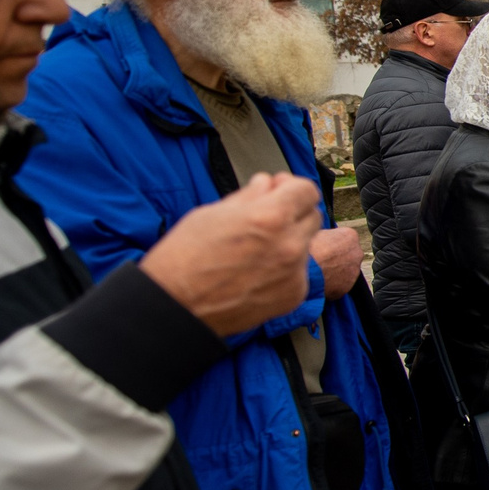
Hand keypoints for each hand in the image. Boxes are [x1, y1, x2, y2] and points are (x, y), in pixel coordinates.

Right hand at [140, 173, 324, 336]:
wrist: (175, 306)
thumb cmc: (185, 256)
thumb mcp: (213, 212)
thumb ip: (249, 195)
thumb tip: (268, 183)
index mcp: (271, 217)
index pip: (307, 190)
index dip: (291, 188)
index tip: (279, 191)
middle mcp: (290, 245)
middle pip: (312, 215)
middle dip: (293, 212)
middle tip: (267, 219)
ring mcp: (294, 272)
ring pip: (305, 245)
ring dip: (288, 241)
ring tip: (254, 250)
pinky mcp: (293, 295)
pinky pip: (298, 271)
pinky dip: (284, 268)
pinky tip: (256, 273)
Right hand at [310, 226, 364, 298]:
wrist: (306, 271)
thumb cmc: (307, 250)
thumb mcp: (316, 233)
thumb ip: (326, 235)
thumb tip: (323, 238)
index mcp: (350, 236)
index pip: (344, 238)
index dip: (332, 244)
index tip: (323, 247)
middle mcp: (357, 252)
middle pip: (347, 254)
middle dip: (336, 258)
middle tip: (321, 261)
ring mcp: (355, 270)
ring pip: (345, 270)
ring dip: (335, 271)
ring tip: (318, 272)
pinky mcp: (348, 286)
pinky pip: (340, 284)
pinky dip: (332, 284)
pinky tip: (320, 282)